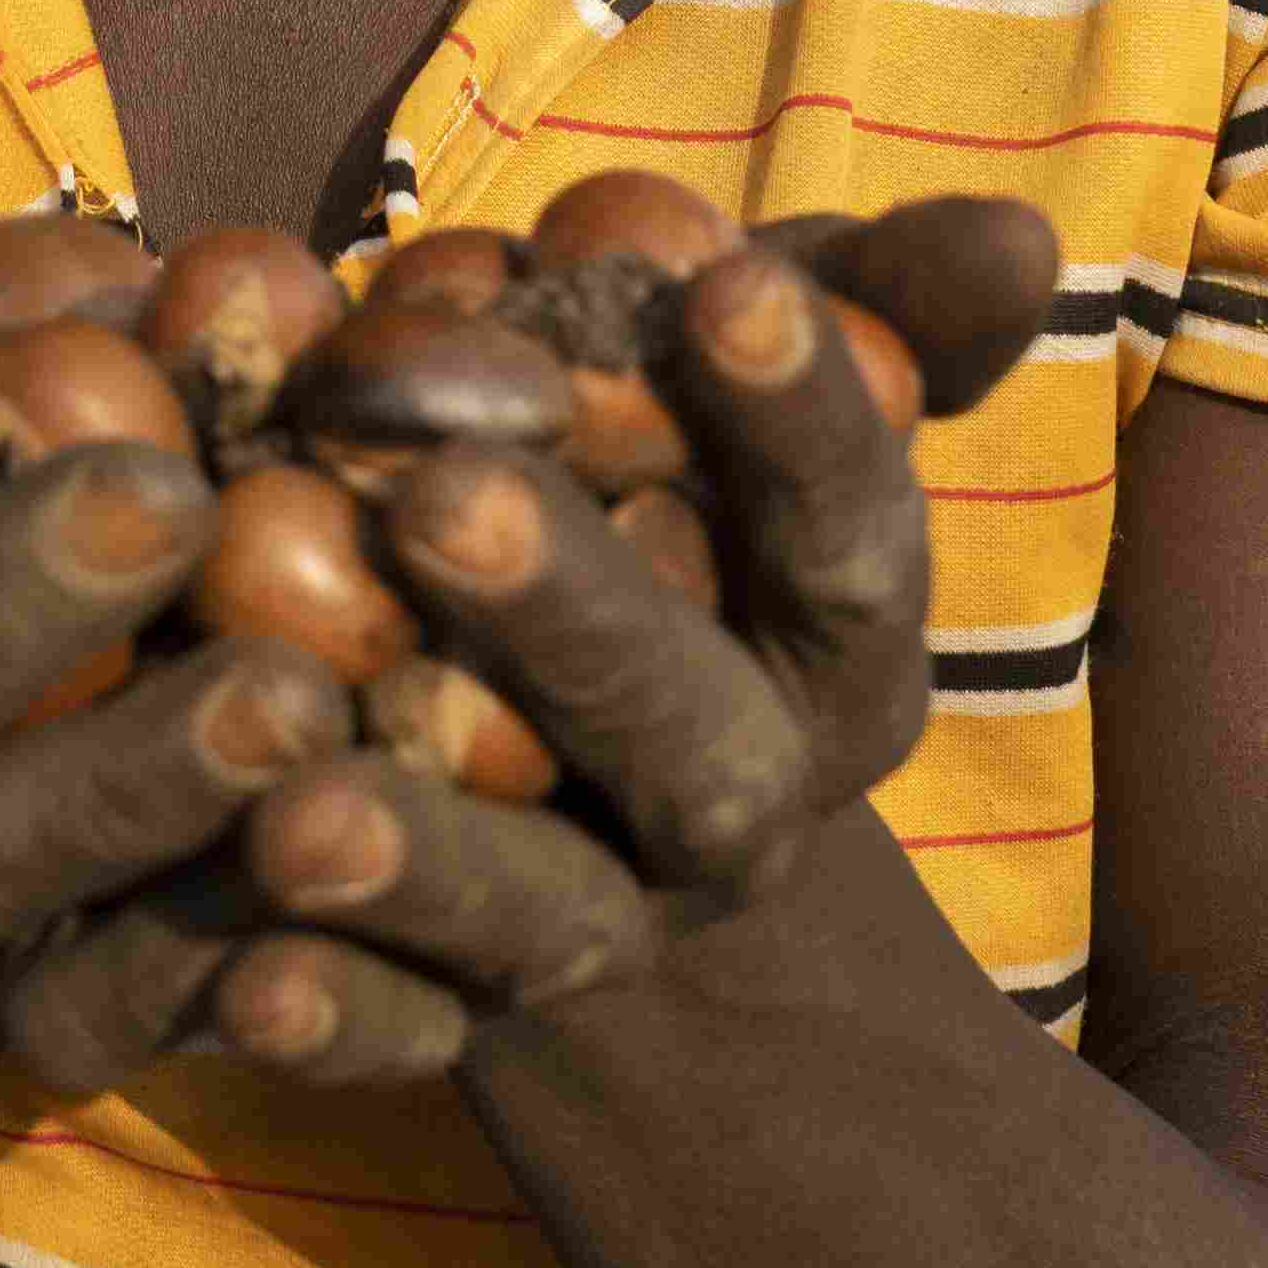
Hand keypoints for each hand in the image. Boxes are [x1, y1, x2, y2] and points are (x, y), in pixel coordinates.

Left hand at [190, 200, 1057, 1089]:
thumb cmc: (667, 496)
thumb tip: (1018, 231)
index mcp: (837, 651)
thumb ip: (876, 304)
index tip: (728, 285)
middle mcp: (741, 798)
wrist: (589, 789)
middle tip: (442, 496)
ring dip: (430, 861)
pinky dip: (333, 1019)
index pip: (848, 534)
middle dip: (578, 615)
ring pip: (542, 906)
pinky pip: (402, 1036)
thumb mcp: (760, 384)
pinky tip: (249, 979)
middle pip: (687, 728)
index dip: (805, 417)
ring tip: (300, 813)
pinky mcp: (464, 1015)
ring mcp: (610, 920)